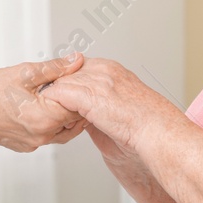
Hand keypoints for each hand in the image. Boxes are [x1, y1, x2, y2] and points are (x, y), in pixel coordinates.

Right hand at [0, 54, 87, 152]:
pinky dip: (48, 122)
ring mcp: (35, 143)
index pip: (79, 106)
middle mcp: (43, 135)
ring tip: (51, 95)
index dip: (79, 90)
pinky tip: (39, 107)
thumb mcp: (25, 73)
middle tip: (65, 85)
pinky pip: (47, 134)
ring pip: (62, 129)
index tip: (75, 79)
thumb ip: (56, 68)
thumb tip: (77, 61)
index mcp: (46, 118)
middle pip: (73, 120)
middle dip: (72, 102)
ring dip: (61, 113)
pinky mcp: (27, 146)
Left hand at [40, 57, 174, 149]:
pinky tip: (48, 115)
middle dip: (56, 88)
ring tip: (45, 112)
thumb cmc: (147, 129)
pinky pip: (59, 93)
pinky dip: (52, 104)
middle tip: (46, 104)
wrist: (158, 132)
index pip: (78, 69)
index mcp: (113, 70)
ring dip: (52, 97)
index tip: (59, 97)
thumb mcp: (121, 110)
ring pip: (61, 82)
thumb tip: (84, 115)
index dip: (68, 84)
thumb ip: (100, 107)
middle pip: (67, 72)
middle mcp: (105, 70)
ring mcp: (97, 80)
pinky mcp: (89, 94)